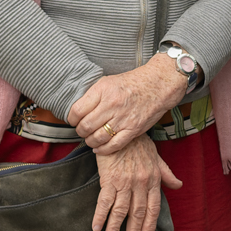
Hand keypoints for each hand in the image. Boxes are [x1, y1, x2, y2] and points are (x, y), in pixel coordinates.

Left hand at [70, 55, 189, 152]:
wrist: (158, 84)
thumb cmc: (133, 82)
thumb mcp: (108, 81)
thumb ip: (93, 95)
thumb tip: (76, 110)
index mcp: (103, 90)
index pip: (77, 111)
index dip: (71, 119)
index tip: (74, 120)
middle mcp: (112, 105)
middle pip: (85, 126)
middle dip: (80, 131)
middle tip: (82, 130)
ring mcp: (123, 118)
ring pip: (97, 138)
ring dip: (90, 141)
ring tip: (91, 138)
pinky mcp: (133, 129)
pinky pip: (113, 145)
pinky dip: (103, 149)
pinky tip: (99, 148)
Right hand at [91, 135, 182, 230]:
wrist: (121, 130)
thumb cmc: (138, 143)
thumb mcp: (156, 157)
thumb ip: (166, 174)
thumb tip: (178, 185)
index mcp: (153, 180)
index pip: (153, 208)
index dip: (149, 225)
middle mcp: (141, 183)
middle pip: (137, 213)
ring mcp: (125, 182)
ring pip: (121, 211)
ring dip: (115, 229)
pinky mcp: (109, 179)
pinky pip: (104, 202)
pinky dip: (100, 216)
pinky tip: (96, 228)